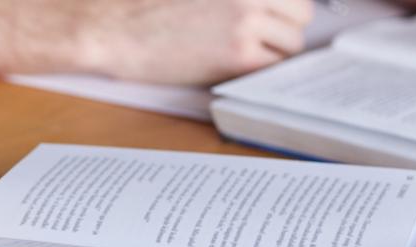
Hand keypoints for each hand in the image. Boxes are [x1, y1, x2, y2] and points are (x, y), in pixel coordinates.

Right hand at [72, 0, 313, 84]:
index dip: (283, 8)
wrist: (115, 30)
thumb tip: (264, 10)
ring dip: (275, 51)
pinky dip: (261, 70)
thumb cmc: (145, 8)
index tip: (275, 18)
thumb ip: (234, 0)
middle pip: (300, 14)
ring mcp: (247, 23)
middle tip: (262, 38)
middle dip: (285, 27)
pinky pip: (272, 67)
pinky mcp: (238, 55)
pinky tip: (237, 68)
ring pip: (291, 44)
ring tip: (244, 55)